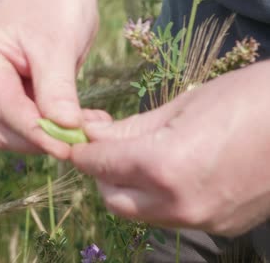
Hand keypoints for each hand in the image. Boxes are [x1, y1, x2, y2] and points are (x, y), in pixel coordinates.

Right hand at [0, 0, 98, 158]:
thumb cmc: (52, 2)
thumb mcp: (56, 45)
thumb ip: (57, 89)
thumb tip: (66, 131)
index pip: (3, 108)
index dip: (34, 132)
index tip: (66, 146)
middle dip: (35, 140)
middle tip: (75, 142)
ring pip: (14, 131)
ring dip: (48, 137)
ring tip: (86, 130)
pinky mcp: (17, 94)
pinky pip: (31, 121)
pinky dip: (55, 128)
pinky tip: (83, 124)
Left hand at [70, 61, 269, 236]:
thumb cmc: (249, 100)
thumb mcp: (182, 106)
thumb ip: (130, 128)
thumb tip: (93, 135)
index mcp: (164, 167)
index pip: (100, 166)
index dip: (81, 153)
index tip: (77, 142)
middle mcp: (179, 205)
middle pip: (114, 200)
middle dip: (102, 175)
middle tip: (107, 150)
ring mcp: (202, 220)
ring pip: (141, 213)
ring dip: (129, 189)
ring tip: (139, 158)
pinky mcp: (220, 226)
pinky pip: (171, 216)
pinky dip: (159, 197)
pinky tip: (172, 172)